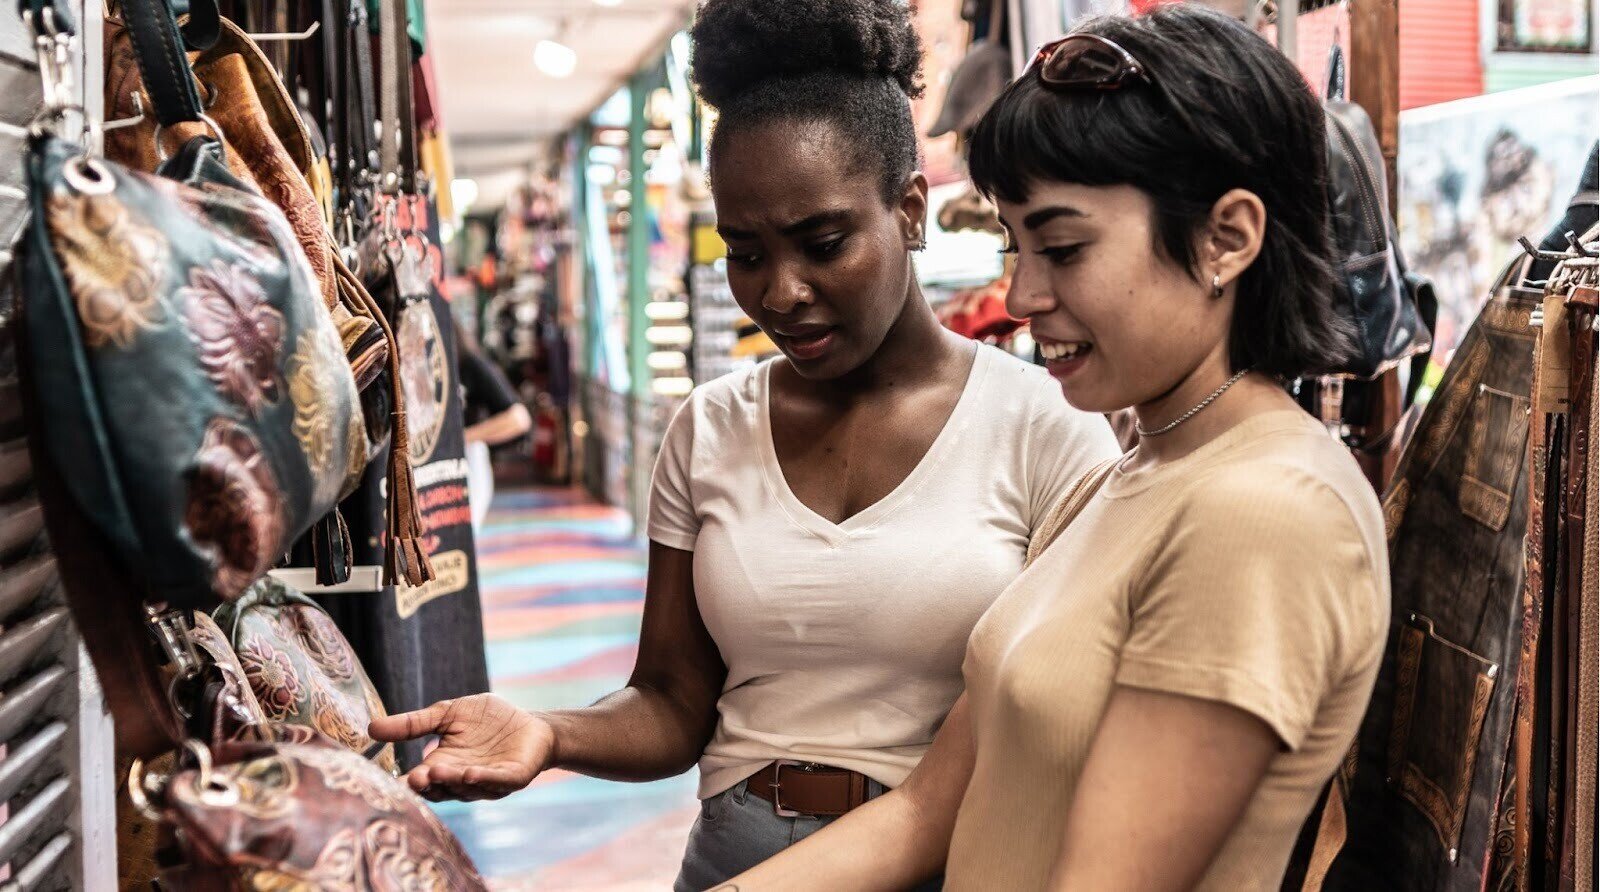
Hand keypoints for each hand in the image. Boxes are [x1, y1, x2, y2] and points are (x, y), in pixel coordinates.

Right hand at [368, 693, 554, 801]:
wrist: (531, 726)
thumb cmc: (488, 721)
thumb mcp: (447, 714)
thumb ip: (414, 724)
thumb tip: (370, 728)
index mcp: (443, 765)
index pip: (419, 779)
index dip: (405, 781)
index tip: (385, 781)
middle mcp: (461, 779)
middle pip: (440, 787)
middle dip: (428, 783)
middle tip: (414, 777)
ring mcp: (486, 782)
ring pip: (465, 787)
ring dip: (452, 780)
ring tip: (437, 771)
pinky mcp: (512, 779)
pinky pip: (496, 782)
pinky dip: (483, 780)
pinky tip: (470, 773)